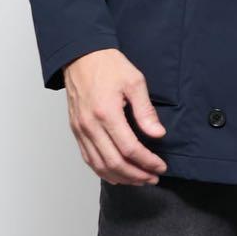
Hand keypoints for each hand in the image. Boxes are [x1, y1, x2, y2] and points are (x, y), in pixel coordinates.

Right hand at [63, 48, 168, 185]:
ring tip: (139, 179)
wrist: (81, 56)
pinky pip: (88, 158)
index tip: (160, 166)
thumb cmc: (108, 65)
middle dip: (136, 175)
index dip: (147, 161)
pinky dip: (103, 171)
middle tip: (153, 177)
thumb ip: (145, 110)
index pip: (129, 148)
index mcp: (106, 113)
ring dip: (121, 177)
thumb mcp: (134, 81)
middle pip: (114, 163)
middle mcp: (90, 126)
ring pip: (100, 165)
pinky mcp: (76, 130)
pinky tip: (116, 174)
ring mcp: (81, 130)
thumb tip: (158, 134)